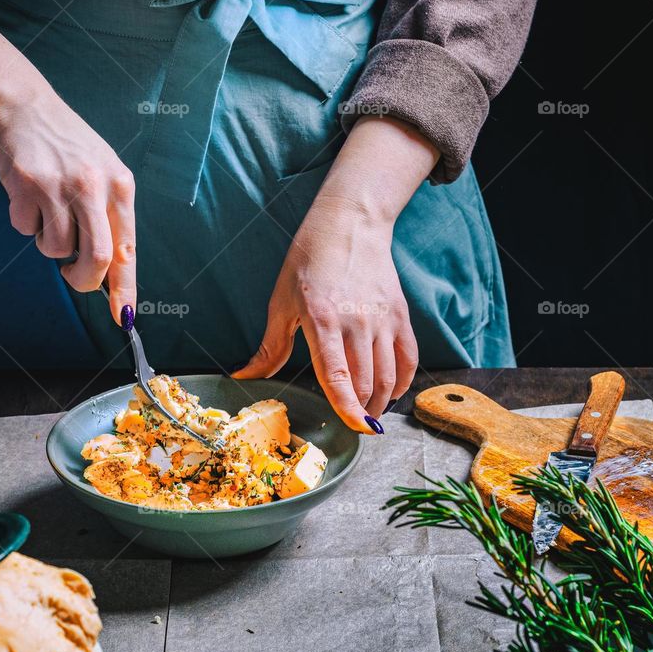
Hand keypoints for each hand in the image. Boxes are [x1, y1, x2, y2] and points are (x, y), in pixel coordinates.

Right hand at [0, 0, 136, 325]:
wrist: (26, 109)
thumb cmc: (68, 148)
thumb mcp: (102, 174)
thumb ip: (110, 218)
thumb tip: (115, 271)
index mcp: (120, 186)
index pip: (128, 248)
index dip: (124, 288)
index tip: (123, 316)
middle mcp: (94, 187)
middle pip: (97, 259)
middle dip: (83, 279)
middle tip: (73, 276)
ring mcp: (60, 187)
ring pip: (56, 249)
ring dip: (49, 242)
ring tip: (48, 211)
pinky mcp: (27, 186)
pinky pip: (26, 230)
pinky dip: (25, 222)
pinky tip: (28, 195)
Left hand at [232, 115, 438, 430]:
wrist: (349, 224)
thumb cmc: (309, 260)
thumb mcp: (281, 302)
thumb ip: (269, 347)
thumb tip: (244, 377)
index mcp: (323, 319)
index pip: (337, 374)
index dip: (347, 406)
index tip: (355, 427)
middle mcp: (356, 321)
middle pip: (364, 381)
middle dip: (360, 410)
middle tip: (352, 424)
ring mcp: (381, 318)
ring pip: (387, 374)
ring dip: (379, 400)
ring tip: (368, 413)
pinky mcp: (399, 314)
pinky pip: (407, 357)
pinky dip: (401, 381)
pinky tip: (390, 392)